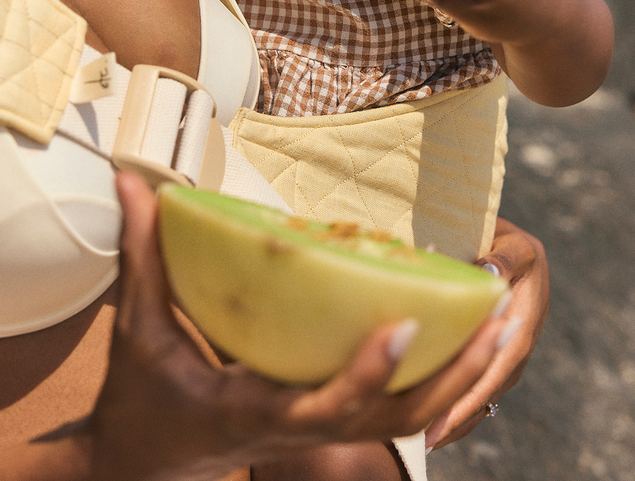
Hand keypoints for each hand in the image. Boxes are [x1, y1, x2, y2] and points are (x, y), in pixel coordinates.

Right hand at [87, 174, 509, 480]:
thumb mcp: (139, 327)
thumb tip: (132, 182)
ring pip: (406, 423)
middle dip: (453, 376)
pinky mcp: (327, 425)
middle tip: (499, 318)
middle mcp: (296, 429)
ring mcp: (316, 435)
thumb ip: (141, 253)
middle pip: (392, 420)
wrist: (146, 462)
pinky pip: (395, 412)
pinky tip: (463, 341)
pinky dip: (438, 383)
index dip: (367, 372)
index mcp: (252, 410)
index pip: (323, 407)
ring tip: (501, 323)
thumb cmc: (143, 394)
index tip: (405, 321)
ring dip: (461, 378)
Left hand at [424, 217, 548, 451]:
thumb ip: (505, 257)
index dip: (470, 395)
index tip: (442, 417)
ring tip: (424, 439)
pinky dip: (457, 404)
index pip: (495, 366)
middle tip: (426, 439)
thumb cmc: (508, 242)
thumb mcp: (513, 245)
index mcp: (523, 323)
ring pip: (481, 394)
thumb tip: (490, 273)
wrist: (514, 248)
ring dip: (456, 417)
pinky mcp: (493, 355)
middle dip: (458, 417)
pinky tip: (431, 419)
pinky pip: (476, 385)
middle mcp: (516, 347)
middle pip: (486, 390)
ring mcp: (505, 355)